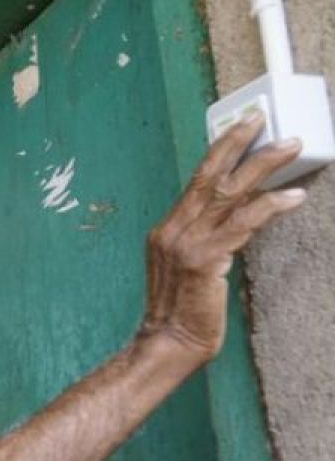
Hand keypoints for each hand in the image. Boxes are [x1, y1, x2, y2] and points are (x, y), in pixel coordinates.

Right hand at [140, 113, 305, 364]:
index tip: (242, 127)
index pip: (196, 180)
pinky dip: (270, 207)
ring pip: (229, 192)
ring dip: (263, 165)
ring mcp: (187, 243)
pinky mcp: (205, 259)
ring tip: (291, 146)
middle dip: (237, 143)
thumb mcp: (188, 267)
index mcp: (166, 229)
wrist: (169, 342)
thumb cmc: (183, 311)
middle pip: (209, 175)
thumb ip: (206, 240)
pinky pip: (243, 223)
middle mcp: (172, 230)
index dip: (220, 150)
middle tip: (261, 118)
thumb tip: (240, 217)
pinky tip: (293, 197)